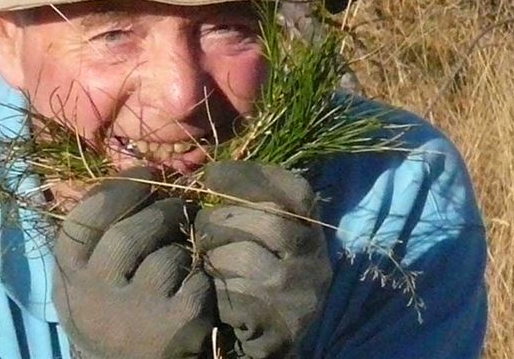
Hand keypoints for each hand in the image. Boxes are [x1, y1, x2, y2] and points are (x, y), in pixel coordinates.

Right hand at [52, 167, 217, 358]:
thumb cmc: (111, 309)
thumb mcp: (87, 276)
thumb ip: (96, 233)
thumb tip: (135, 174)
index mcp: (69, 277)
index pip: (85, 220)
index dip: (120, 188)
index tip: (147, 171)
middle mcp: (94, 297)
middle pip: (129, 234)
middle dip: (161, 211)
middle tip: (180, 204)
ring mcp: (134, 314)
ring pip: (167, 256)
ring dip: (181, 246)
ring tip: (183, 250)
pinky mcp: (174, 325)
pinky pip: (194, 279)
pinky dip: (199, 275)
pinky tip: (193, 285)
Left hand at [194, 162, 332, 358]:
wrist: (272, 339)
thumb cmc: (258, 278)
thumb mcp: (267, 241)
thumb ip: (250, 208)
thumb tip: (207, 172)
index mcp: (313, 233)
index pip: (297, 191)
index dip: (252, 176)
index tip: (211, 174)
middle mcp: (314, 261)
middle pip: (270, 222)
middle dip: (222, 219)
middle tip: (199, 227)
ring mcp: (299, 295)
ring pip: (246, 258)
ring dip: (212, 256)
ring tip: (203, 261)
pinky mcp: (278, 326)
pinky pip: (233, 296)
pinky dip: (212, 289)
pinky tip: (208, 289)